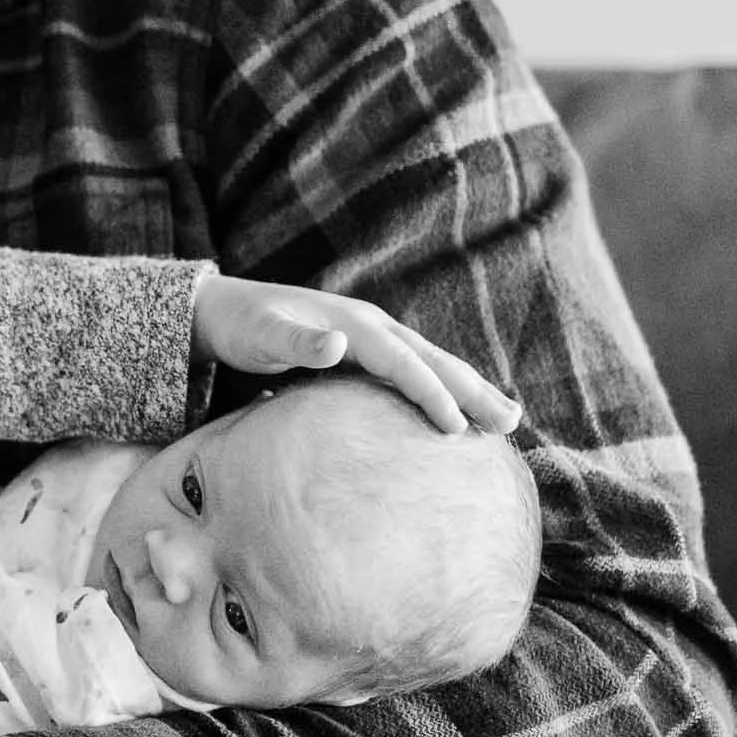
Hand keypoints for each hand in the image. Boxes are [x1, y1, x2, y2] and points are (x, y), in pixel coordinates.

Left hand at [191, 275, 520, 433]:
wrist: (224, 310)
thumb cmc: (241, 325)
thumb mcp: (261, 333)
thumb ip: (296, 341)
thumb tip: (338, 343)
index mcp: (354, 324)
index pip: (403, 362)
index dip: (431, 392)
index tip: (458, 426)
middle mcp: (371, 327)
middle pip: (433, 360)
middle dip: (473, 390)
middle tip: (512, 423)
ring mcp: (371, 338)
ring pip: (431, 365)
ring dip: (468, 392)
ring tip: (506, 421)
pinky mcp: (364, 352)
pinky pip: (413, 373)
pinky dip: (442, 391)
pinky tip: (459, 416)